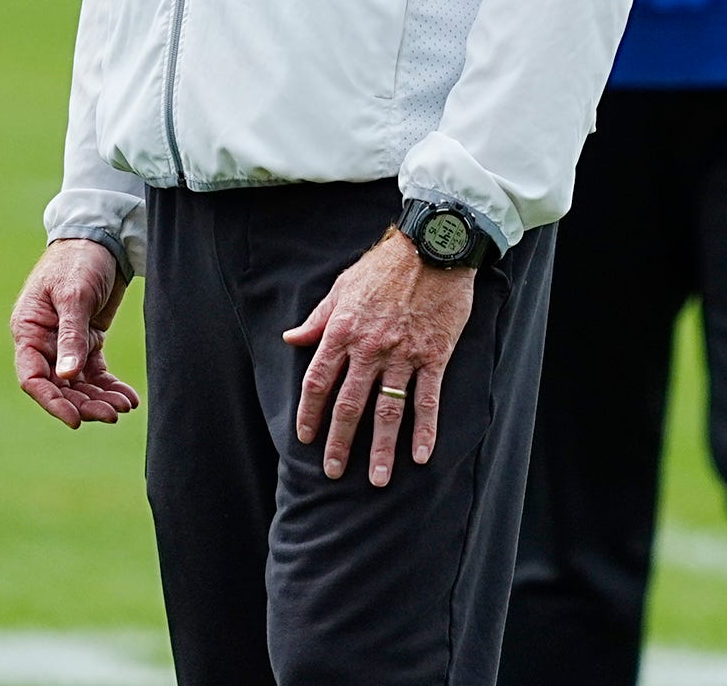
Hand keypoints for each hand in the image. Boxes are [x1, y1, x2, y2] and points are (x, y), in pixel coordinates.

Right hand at [10, 239, 139, 429]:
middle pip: (59, 385)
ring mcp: (66, 342)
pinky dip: (109, 385)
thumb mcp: (74, 296)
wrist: (103, 236)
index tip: (74, 419)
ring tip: (123, 407)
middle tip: (112, 415)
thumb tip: (67, 377)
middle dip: (83, 403)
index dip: (51, 401)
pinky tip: (127, 397)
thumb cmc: (78, 259)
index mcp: (29, 329)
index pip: (33, 377)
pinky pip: (95, 371)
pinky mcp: (88, 339)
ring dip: (99, 398)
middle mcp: (45, 340)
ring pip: (79, 382)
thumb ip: (71, 336)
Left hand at [285, 230, 475, 486]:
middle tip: (332, 472)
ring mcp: (403, 355)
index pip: (318, 381)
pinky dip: (425, 429)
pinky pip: (428, 399)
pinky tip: (421, 455)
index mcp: (343, 330)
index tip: (305, 438)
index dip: (309, 413)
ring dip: (381, 448)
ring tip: (376, 479)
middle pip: (349, 405)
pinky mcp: (434, 355)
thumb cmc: (385, 265)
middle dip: (339, 442)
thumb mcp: (343, 286)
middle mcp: (370, 348)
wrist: (433, 246)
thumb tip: (292, 338)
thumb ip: (319, 318)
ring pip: (388, 410)